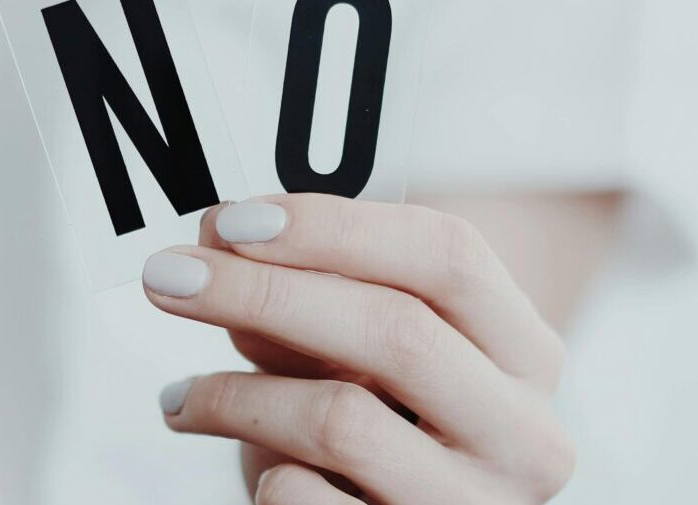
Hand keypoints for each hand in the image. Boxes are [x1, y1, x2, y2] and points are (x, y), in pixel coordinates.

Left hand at [141, 194, 575, 503]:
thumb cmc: (386, 435)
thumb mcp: (360, 361)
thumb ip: (306, 300)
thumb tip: (215, 244)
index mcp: (527, 354)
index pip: (448, 255)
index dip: (334, 228)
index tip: (232, 220)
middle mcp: (526, 434)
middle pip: (396, 329)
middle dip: (265, 293)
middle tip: (169, 276)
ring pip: (343, 420)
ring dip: (239, 395)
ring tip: (182, 397)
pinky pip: (306, 501)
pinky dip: (263, 476)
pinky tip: (249, 468)